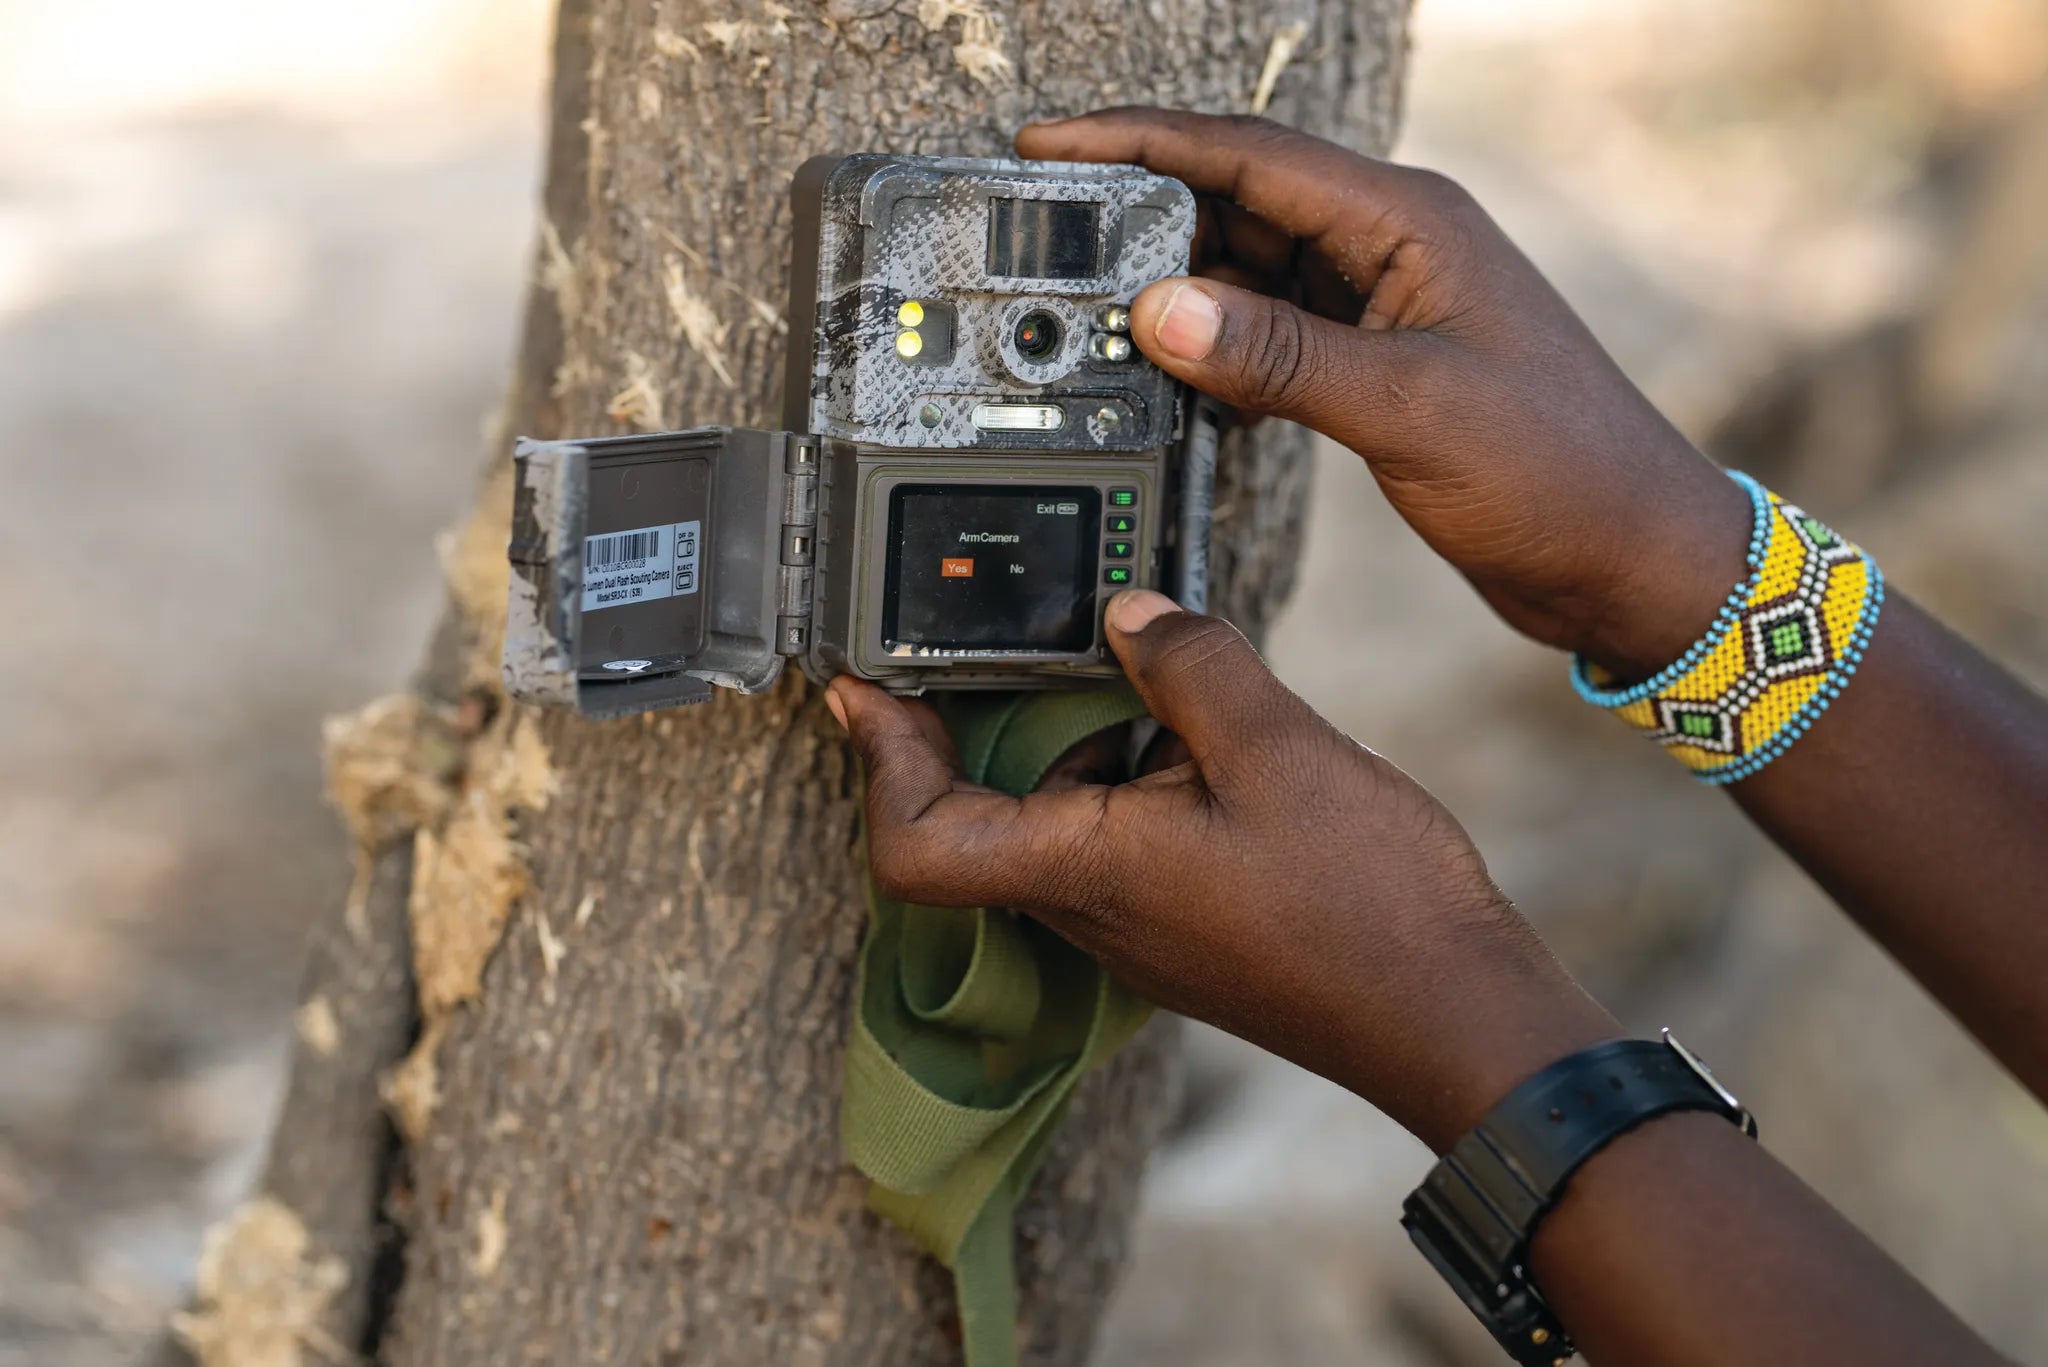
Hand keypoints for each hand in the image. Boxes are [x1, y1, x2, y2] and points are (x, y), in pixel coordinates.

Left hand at [828, 591, 1619, 1152]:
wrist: (1454, 1018)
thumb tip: (1126, 615)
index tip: (859, 685)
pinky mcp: (1182, 916)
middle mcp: (1092, 906)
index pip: (919, 841)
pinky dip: (1123, 765)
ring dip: (1065, 732)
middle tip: (999, 626)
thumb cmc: (1369, 910)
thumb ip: (1189, 668)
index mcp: (1085, 870)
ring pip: (1052, 817)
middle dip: (978, 714)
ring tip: (1113, 650)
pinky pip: (1113, 832)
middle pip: (977, 813)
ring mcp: (1136, 919)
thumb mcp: (1277, 752)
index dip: (878, 760)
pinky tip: (1185, 712)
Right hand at [1017, 109, 1752, 678]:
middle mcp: (1394, 248)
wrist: (1631, 555)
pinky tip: (1186, 386)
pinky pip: (1277, 335)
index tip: (1048, 147)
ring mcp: (1388, 306)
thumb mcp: (1408, 410)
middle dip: (1144, 217)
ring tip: (1099, 321)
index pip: (1248, 158)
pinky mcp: (1383, 366)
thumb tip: (1160, 310)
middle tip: (1052, 242)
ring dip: (1182, 294)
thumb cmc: (1557, 471)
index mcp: (1409, 223)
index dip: (1139, 143)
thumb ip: (1281, 357)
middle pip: (1240, 203)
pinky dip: (1224, 353)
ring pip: (1253, 273)